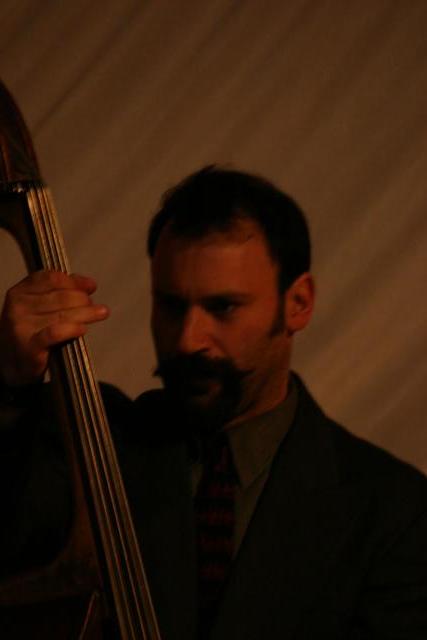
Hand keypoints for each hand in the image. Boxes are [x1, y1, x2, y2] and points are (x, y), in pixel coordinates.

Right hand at [0, 270, 108, 386]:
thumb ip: (62, 291)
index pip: (51, 279)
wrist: (12, 363)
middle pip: (60, 296)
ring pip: (62, 314)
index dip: (74, 282)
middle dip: (83, 300)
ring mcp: (22, 326)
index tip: (91, 287)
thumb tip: (89, 284)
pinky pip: (56, 333)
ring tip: (101, 313)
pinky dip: (72, 329)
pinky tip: (83, 329)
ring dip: (86, 313)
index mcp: (20, 291)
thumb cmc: (32, 331)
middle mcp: (18, 306)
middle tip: (96, 307)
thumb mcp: (41, 306)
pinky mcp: (30, 346)